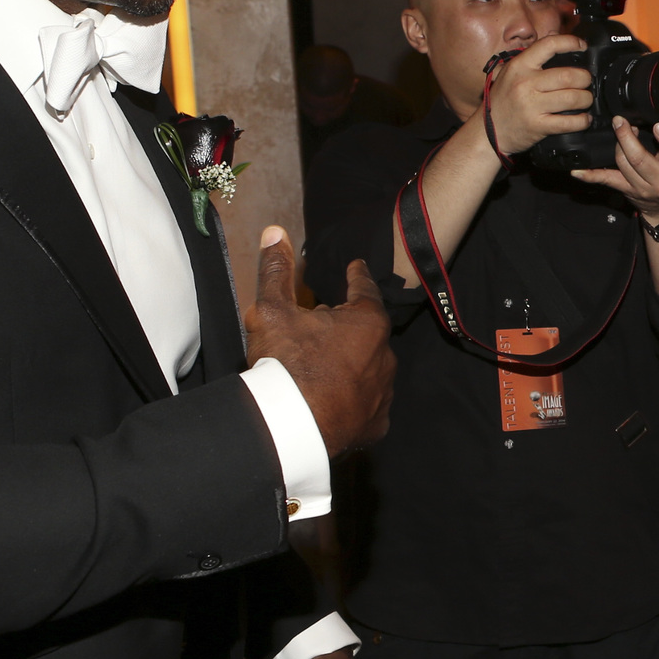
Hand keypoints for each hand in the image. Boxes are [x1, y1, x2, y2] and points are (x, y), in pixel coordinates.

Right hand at [245, 227, 395, 455]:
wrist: (289, 427)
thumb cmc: (285, 363)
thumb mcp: (272, 310)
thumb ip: (276, 270)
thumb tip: (275, 231)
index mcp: (367, 323)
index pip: (364, 290)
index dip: (357, 277)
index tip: (356, 269)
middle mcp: (385, 356)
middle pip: (367, 331)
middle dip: (347, 325)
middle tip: (322, 324)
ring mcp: (383, 393)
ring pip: (369, 368)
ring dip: (351, 362)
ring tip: (324, 364)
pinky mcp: (376, 425)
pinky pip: (367, 404)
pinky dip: (353, 397)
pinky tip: (335, 398)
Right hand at [484, 36, 593, 154]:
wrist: (488, 131)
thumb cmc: (502, 100)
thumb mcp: (510, 73)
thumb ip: (532, 59)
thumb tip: (558, 41)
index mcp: (520, 66)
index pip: (549, 45)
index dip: (570, 42)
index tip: (582, 46)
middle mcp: (525, 83)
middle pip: (568, 75)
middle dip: (585, 78)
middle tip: (586, 82)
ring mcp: (531, 106)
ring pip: (573, 98)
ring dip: (586, 99)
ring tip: (586, 100)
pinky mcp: (538, 126)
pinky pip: (568, 122)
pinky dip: (582, 121)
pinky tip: (584, 119)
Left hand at [570, 117, 658, 216]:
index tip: (658, 126)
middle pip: (640, 159)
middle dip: (627, 138)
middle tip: (620, 121)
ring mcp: (640, 188)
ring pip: (622, 164)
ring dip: (618, 144)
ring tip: (620, 129)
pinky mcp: (625, 190)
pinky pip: (605, 180)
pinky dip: (590, 175)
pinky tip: (577, 171)